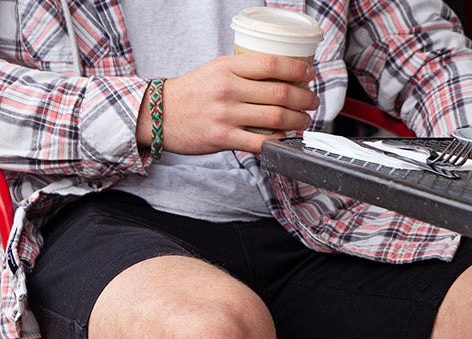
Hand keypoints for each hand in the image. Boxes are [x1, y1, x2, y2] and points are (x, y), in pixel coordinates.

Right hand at [137, 54, 319, 157]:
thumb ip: (242, 72)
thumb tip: (276, 77)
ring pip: (274, 118)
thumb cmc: (190, 93)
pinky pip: (259, 141)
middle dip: (304, 98)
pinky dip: (278, 141)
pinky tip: (286, 139)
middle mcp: (228, 89)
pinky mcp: (223, 138)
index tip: (309, 74)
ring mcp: (226, 115)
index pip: (271, 63)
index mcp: (228, 67)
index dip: (297, 69)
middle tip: (312, 101)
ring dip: (297, 121)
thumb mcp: (215, 70)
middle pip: (279, 92)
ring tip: (304, 120)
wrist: (160, 114)